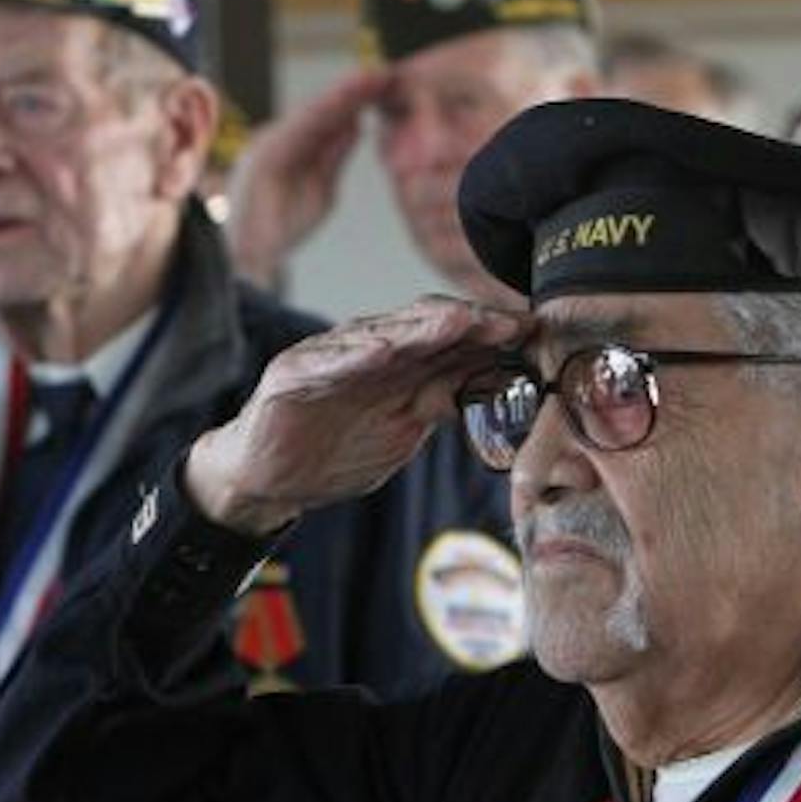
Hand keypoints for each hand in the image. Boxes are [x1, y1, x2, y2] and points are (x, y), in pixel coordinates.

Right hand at [186, 297, 531, 534]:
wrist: (268, 480)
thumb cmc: (333, 452)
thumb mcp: (400, 432)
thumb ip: (438, 405)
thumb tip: (490, 387)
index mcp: (398, 368)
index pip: (450, 342)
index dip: (490, 336)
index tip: (532, 334)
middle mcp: (367, 353)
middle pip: (423, 328)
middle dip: (469, 323)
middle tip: (509, 322)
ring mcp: (329, 359)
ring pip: (381, 335)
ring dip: (421, 327)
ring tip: (458, 321)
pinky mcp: (291, 374)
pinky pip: (325, 362)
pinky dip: (353, 355)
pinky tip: (381, 350)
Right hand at [225, 70, 387, 285]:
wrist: (251, 252)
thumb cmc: (282, 224)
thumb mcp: (322, 189)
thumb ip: (335, 157)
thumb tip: (356, 125)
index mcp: (296, 146)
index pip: (331, 118)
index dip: (357, 100)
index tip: (386, 85)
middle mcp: (282, 137)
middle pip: (323, 109)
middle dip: (353, 90)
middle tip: (384, 72)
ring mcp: (272, 143)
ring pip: (311, 113)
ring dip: (341, 95)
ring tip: (368, 79)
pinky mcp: (266, 154)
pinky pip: (297, 129)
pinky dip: (320, 114)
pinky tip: (343, 101)